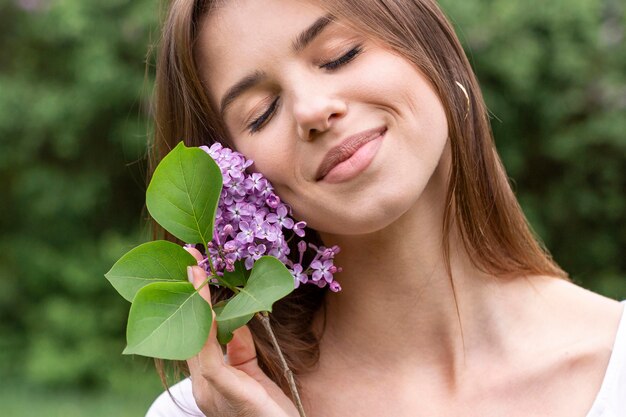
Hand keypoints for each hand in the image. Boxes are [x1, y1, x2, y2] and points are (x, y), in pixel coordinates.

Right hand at [185, 247, 299, 416]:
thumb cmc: (272, 411)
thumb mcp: (254, 373)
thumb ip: (240, 348)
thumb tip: (234, 318)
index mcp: (209, 380)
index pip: (196, 334)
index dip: (194, 302)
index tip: (195, 270)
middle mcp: (202, 385)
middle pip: (189, 330)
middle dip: (188, 293)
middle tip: (188, 257)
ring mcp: (208, 389)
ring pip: (194, 335)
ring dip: (195, 298)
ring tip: (195, 266)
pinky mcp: (221, 390)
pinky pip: (208, 350)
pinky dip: (206, 318)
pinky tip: (206, 296)